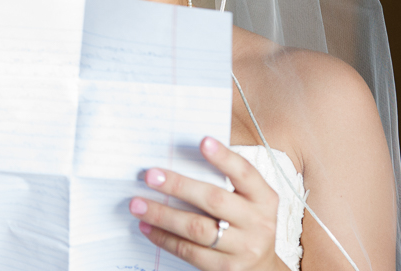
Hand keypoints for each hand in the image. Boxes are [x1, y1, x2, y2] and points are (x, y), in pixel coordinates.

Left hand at [129, 137, 282, 270]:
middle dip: (179, 186)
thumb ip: (223, 182)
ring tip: (137, 204)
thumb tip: (177, 161)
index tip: (203, 141)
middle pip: (214, 200)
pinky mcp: (225, 269)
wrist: (261, 269)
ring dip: (162, 214)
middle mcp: (257, 223)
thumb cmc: (246, 224)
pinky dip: (164, 237)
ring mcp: (243, 248)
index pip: (245, 173)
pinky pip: (189, 251)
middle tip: (150, 176)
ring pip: (196, 228)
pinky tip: (147, 226)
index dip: (225, 157)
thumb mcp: (247, 201)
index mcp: (263, 199)